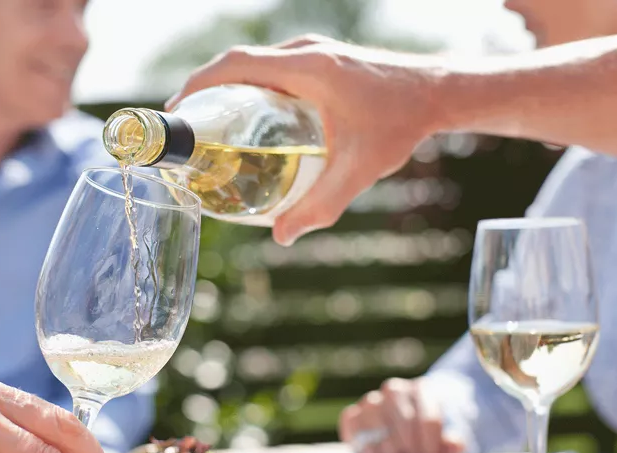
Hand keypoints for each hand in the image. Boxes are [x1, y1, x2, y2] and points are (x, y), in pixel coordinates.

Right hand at [170, 35, 445, 245]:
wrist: (440, 91)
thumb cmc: (401, 123)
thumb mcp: (359, 169)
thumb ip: (321, 205)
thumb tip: (283, 237)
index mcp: (306, 67)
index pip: (234, 65)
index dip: (198, 85)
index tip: (176, 112)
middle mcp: (304, 52)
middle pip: (237, 64)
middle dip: (205, 92)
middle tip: (188, 130)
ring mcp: (313, 51)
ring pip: (255, 65)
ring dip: (228, 89)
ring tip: (211, 128)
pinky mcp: (322, 59)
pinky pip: (273, 68)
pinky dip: (252, 88)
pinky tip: (251, 120)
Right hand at [338, 377, 463, 452]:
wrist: (408, 425)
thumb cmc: (432, 434)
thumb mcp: (448, 438)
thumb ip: (452, 443)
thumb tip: (453, 444)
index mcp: (422, 389)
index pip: (428, 421)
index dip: (432, 448)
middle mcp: (394, 390)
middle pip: (404, 429)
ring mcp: (371, 400)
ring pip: (379, 432)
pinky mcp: (353, 413)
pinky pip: (352, 427)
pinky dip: (362, 444)